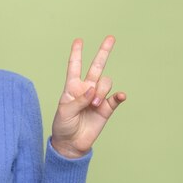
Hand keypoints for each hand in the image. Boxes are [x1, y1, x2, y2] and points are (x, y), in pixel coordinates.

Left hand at [51, 36, 126, 157]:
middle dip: (103, 52)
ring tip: (93, 105)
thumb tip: (93, 88)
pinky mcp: (106, 109)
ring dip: (101, 92)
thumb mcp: (65, 111)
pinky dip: (118, 96)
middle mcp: (86, 89)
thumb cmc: (63, 125)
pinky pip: (115, 98)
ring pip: (105, 83)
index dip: (76, 53)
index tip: (79, 40)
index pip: (74, 67)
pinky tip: (119, 96)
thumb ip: (79, 99)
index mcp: (72, 87)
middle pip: (96, 67)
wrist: (71, 144)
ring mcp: (97, 98)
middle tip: (111, 38)